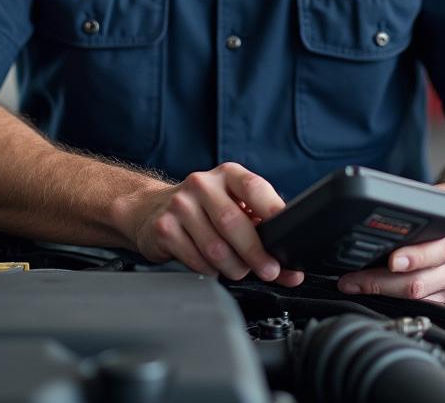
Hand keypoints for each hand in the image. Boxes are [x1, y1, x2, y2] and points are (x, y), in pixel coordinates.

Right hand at [128, 161, 304, 286]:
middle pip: (233, 221)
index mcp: (227, 174)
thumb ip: (262, 232)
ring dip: (234, 267)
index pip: (254, 187)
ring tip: (240, 270)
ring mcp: (180, 204)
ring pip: (215, 247)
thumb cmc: (204, 210)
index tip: (287, 234)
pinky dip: (211, 271)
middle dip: (256, 252)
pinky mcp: (164, 228)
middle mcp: (202, 183)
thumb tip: (292, 270)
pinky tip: (214, 268)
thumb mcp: (233, 207)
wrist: (152, 209)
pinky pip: (196, 260)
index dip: (272, 210)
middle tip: (270, 270)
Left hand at [336, 220, 444, 302]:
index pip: (438, 251)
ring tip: (355, 284)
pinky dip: (394, 300)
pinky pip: (417, 304)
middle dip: (382, 282)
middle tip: (356, 278)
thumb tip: (378, 212)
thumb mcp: (432, 204)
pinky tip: (374, 292)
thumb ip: (412, 210)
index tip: (391, 261)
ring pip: (415, 297)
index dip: (414, 258)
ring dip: (381, 292)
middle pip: (419, 281)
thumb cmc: (442, 213)